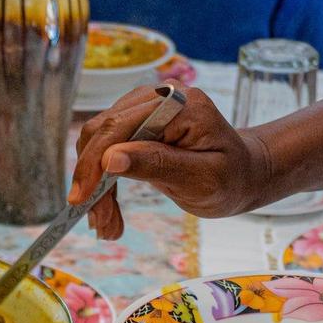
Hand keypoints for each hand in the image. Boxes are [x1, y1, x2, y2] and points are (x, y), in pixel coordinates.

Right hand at [68, 83, 273, 238]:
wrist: (241, 175)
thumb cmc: (230, 178)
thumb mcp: (201, 178)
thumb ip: (157, 164)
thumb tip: (111, 159)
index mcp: (177, 104)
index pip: (119, 127)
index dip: (94, 164)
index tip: (81, 200)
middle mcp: (156, 98)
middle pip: (102, 133)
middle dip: (92, 181)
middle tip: (99, 224)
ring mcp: (144, 109)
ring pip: (98, 145)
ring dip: (95, 188)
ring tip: (106, 225)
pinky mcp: (136, 126)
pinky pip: (107, 151)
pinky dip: (103, 185)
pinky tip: (107, 212)